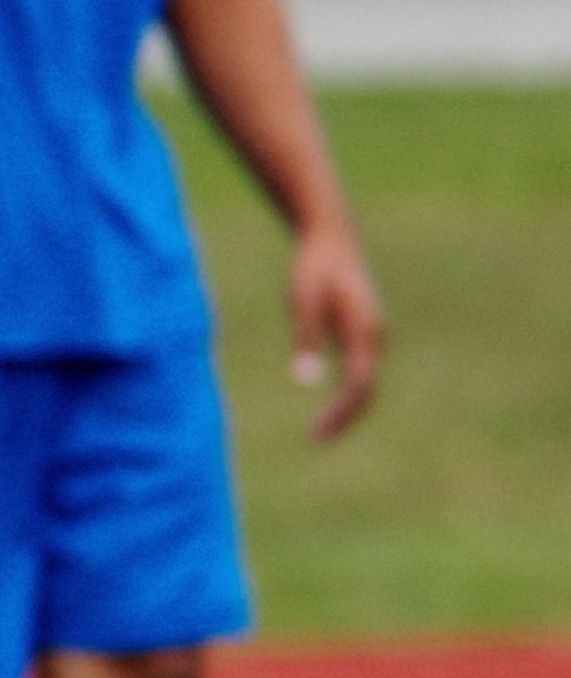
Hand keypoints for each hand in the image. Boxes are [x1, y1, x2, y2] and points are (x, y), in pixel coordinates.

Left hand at [287, 219, 385, 441]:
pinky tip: (331, 405)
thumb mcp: (303, 300)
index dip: (341, 413)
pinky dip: (349, 391)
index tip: (319, 435)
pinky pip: (360, 370)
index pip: (359, 385)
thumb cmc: (312, 267)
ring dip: (348, 407)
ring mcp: (372, 333)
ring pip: (366, 380)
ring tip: (322, 432)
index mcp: (365, 331)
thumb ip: (306, 339)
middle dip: (346, 417)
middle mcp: (376, 335)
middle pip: (367, 388)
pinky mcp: (362, 330)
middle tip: (318, 441)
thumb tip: (306, 380)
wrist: (330, 236)